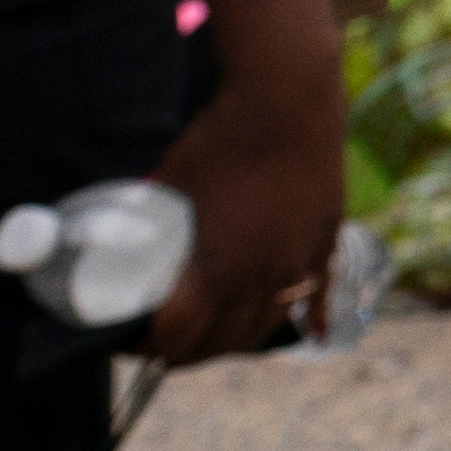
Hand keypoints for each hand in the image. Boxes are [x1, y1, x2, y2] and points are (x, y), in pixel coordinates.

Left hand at [143, 83, 344, 366]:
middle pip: (219, 344)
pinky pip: (319, 291)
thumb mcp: (170, 189)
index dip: (144, 345)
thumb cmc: (220, 138)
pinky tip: (313, 335)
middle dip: (183, 352)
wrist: (287, 98)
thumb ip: (156, 230)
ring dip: (235, 340)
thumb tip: (128, 249)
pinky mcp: (325, 238)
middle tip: (160, 342)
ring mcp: (299, 260)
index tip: (125, 338)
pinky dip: (312, 317)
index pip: (175, 338)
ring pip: (266, 326)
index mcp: (216, 269)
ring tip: (212, 335)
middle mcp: (260, 276)